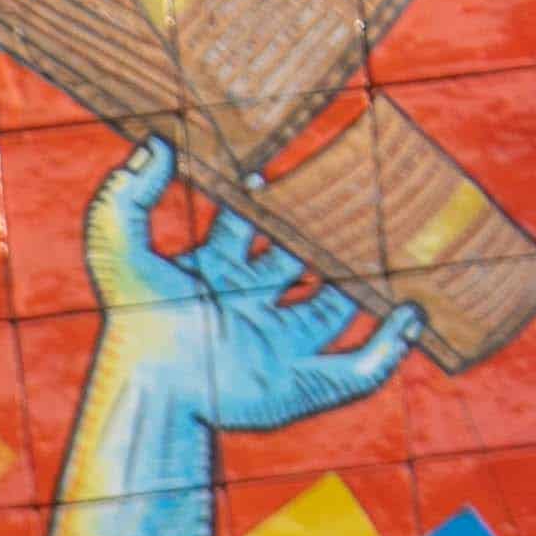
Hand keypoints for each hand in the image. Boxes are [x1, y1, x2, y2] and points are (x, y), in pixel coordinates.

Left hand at [80, 136, 418, 435]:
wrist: (156, 391)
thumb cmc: (137, 327)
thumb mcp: (122, 254)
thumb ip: (126, 199)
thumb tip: (157, 144)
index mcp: (213, 274)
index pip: (248, 224)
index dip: (268, 194)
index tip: (296, 160)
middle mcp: (248, 306)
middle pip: (301, 260)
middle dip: (330, 232)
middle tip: (368, 193)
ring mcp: (277, 345)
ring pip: (337, 307)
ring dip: (370, 282)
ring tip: (409, 243)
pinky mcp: (299, 384)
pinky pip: (359, 370)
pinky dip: (391, 347)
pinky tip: (413, 315)